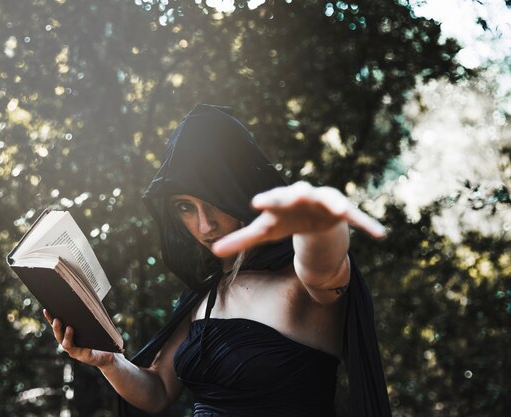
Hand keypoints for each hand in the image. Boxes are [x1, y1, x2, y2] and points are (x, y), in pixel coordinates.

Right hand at [43, 309, 115, 367]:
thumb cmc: (95, 338)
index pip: (56, 326)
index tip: (46, 310)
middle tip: (57, 320)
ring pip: (67, 344)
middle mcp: (67, 343)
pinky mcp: (84, 356)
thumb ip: (84, 319)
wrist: (104, 353)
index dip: (50, 319)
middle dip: (57, 328)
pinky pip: (83, 351)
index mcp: (66, 335)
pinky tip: (88, 342)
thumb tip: (83, 303)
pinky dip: (85, 346)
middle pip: (59, 336)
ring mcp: (74, 351)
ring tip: (70, 328)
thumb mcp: (89, 326)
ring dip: (67, 336)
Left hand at [212, 181, 384, 257]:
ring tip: (339, 210)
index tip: (257, 203)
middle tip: (299, 193)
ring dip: (335, 203)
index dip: (267, 200)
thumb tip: (213, 251)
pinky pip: (356, 216)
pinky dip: (367, 224)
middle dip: (299, 193)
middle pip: (300, 192)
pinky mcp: (342, 210)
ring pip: (330, 198)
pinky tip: (381, 235)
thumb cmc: (283, 221)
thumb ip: (240, 240)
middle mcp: (303, 196)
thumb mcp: (263, 231)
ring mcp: (323, 201)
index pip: (272, 199)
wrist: (311, 217)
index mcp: (281, 201)